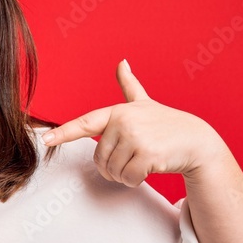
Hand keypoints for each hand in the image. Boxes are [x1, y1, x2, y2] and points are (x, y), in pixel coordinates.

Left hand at [41, 60, 226, 185]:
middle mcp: (124, 122)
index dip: (63, 133)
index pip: (85, 123)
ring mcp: (136, 138)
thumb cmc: (166, 124)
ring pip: (112, 171)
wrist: (196, 141)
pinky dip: (135, 180)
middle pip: (100, 159)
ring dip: (125, 174)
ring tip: (142, 160)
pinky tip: (149, 168)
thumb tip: (122, 62)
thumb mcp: (144, 104)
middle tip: (132, 157)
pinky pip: (127, 178)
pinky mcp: (147, 155)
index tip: (45, 140)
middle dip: (113, 166)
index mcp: (117, 112)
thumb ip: (129, 86)